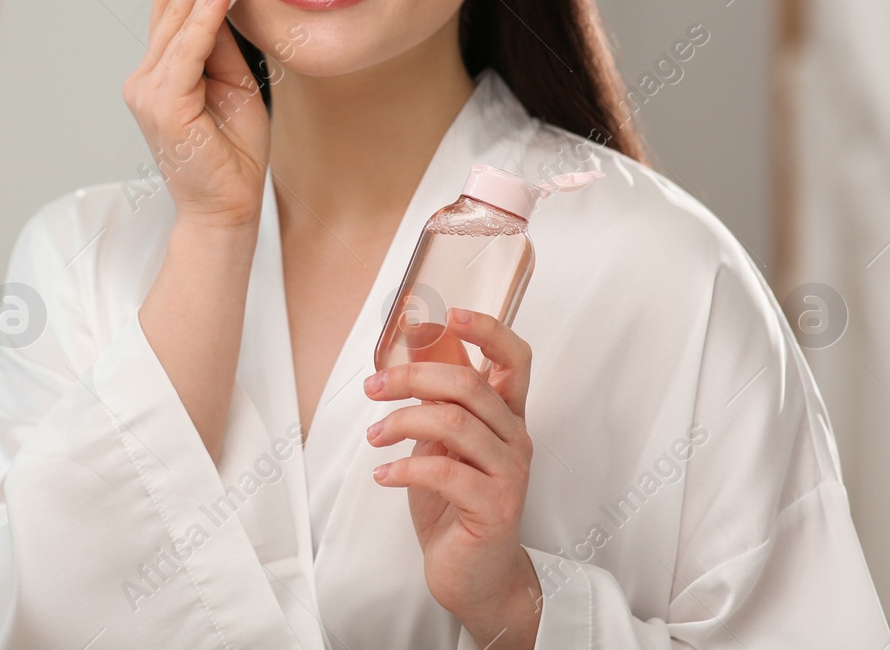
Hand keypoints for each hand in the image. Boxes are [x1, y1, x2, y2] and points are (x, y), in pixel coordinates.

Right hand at [122, 0, 268, 229]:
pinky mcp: (162, 105)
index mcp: (162, 73)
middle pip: (170, 8)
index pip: (172, 11)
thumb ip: (223, 46)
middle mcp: (146, 78)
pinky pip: (189, 50)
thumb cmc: (232, 154)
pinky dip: (205, 16)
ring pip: (179, 23)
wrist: (227, 209)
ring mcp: (148, 91)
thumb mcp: (234, 84)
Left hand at [363, 307, 542, 647]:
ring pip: (453, 422)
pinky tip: (382, 474)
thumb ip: (436, 403)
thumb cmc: (455, 503)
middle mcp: (515, 438)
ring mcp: (510, 472)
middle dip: (411, 377)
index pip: (514, 358)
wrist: (473, 574)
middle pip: (468, 383)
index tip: (450, 315)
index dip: (487, 330)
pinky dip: (403, 467)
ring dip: (401, 422)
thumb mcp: (441, 444)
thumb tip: (406, 355)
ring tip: (374, 437)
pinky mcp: (495, 506)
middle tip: (374, 388)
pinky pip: (444, 471)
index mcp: (506, 416)